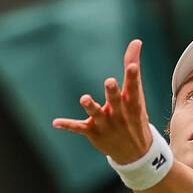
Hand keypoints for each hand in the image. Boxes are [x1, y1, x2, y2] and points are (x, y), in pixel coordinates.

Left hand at [52, 39, 152, 163]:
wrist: (135, 152)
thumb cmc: (133, 115)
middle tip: (110, 81)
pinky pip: (79, 128)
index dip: (132, 77)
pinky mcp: (93, 132)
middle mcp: (120, 114)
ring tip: (84, 98)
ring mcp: (106, 124)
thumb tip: (136, 41)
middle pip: (116, 102)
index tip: (132, 66)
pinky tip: (56, 122)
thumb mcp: (135, 94)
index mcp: (132, 104)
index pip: (133, 88)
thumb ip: (132, 66)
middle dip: (113, 93)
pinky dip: (68, 125)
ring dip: (91, 107)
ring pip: (97, 114)